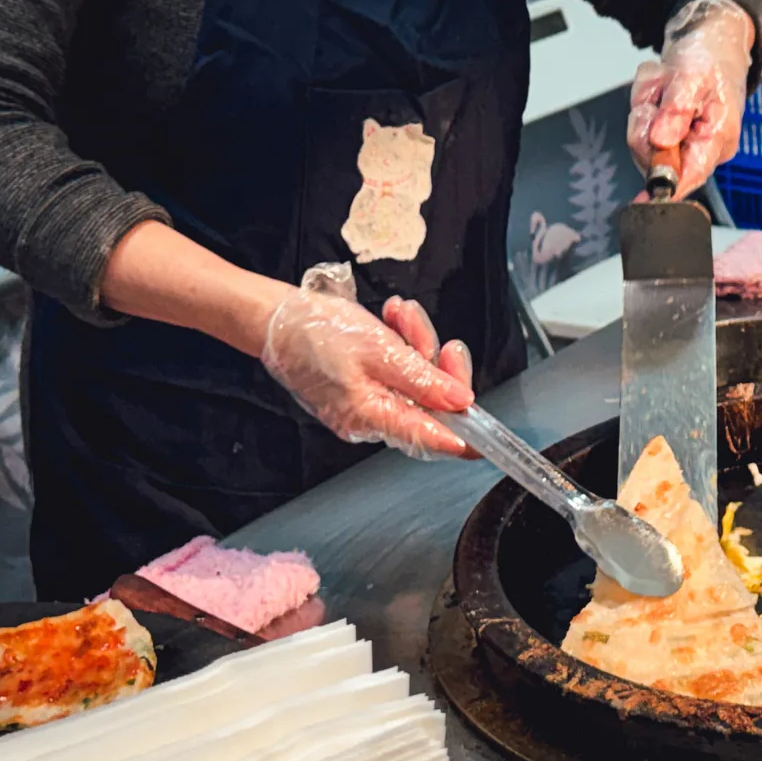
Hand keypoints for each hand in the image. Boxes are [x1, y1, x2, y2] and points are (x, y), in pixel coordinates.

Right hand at [261, 267, 475, 458]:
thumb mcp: (380, 350)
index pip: (429, 440)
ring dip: (418, 346)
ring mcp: (364, 404)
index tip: (487, 444)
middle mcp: (369, 419)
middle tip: (446, 345)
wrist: (274, 317)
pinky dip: (400, 346)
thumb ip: (423, 381)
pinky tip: (392, 321)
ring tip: (401, 316)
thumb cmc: (316, 332)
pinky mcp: (360, 387)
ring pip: (415, 383)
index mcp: (372, 417)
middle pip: (428, 407)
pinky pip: (396, 373)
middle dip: (441, 370)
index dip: (462, 440)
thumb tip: (460, 402)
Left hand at [627, 0, 754, 199]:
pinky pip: (641, 129)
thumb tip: (661, 142)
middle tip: (659, 90)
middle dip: (646, 120)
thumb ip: (676, 109)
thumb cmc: (710, 58)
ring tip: (663, 83)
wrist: (710, 40)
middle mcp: (701, 149)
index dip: (666, 188)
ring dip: (644, 108)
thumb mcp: (692, 75)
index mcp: (717, 139)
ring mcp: (683, 144)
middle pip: (656, 157)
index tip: (643, 201)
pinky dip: (643, 104)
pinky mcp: (669, 137)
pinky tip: (659, 89)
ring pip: (643, 140)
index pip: (691, 175)